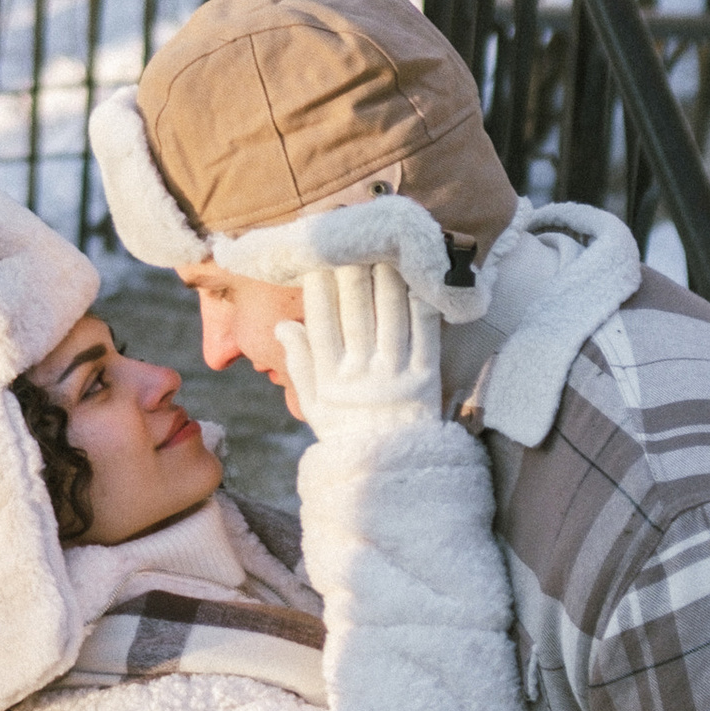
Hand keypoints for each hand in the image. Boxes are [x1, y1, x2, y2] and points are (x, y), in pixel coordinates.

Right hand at [278, 257, 440, 432]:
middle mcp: (361, 375)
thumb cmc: (347, 431)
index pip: (320, 323)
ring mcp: (395, 375)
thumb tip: (283, 324)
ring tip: (384, 249)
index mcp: (330, 379)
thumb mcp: (314, 404)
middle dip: (352, 272)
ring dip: (387, 278)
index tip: (318, 259)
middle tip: (351, 241)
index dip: (319, 288)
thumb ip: (300, 364)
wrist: (391, 470)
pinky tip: (418, 280)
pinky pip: (425, 335)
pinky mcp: (426, 379)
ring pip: (391, 316)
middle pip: (356, 312)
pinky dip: (421, 304)